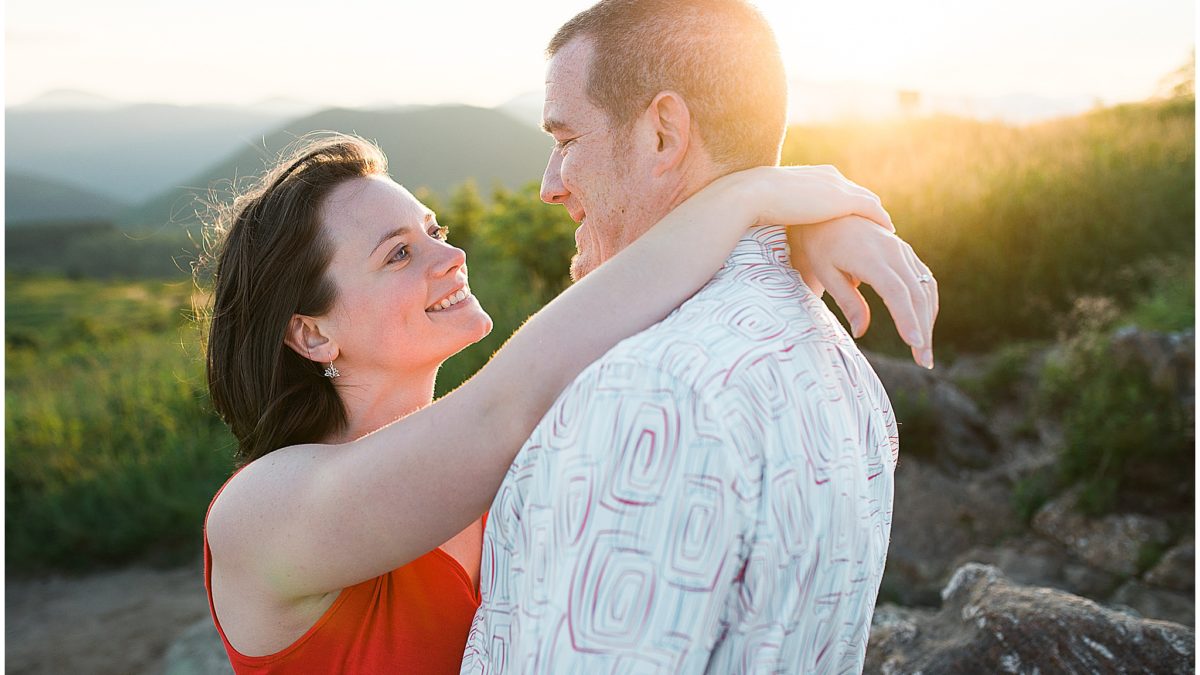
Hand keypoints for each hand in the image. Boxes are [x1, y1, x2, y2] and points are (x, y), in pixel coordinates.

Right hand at [737, 164, 894, 232]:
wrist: (755, 193)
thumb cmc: (755, 201)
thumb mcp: (774, 201)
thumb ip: (784, 207)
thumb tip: (774, 220)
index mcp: (815, 174)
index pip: (840, 189)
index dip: (849, 205)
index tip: (854, 220)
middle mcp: (831, 176)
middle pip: (859, 193)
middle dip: (868, 210)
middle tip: (876, 228)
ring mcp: (839, 186)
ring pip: (869, 201)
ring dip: (878, 217)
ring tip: (885, 234)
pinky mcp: (845, 200)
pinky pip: (873, 211)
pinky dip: (881, 222)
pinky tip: (888, 234)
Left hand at [787, 217, 937, 368]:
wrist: (829, 211)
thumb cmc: (820, 244)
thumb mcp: (825, 272)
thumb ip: (847, 301)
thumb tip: (861, 332)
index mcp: (871, 258)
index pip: (896, 293)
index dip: (907, 319)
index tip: (914, 343)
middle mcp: (893, 252)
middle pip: (917, 294)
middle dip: (923, 329)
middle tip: (924, 361)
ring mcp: (902, 250)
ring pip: (926, 288)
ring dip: (929, 319)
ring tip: (923, 350)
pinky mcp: (905, 252)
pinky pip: (924, 279)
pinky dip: (927, 303)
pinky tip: (924, 323)